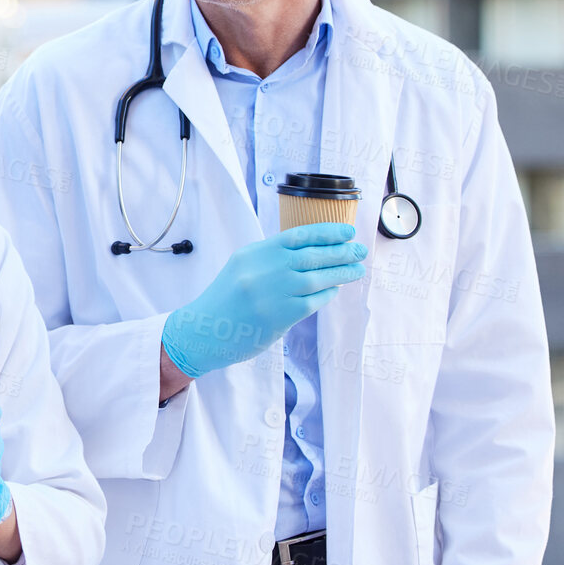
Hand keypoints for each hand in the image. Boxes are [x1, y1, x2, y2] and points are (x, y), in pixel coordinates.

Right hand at [161, 223, 366, 377]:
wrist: (203, 331)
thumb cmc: (225, 300)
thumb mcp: (242, 268)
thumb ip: (271, 259)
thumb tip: (312, 253)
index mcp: (254, 253)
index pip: (297, 235)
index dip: (327, 232)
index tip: (347, 233)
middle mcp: (263, 269)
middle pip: (312, 255)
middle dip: (341, 252)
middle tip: (360, 251)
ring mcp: (272, 292)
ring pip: (317, 277)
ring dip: (341, 273)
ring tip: (357, 270)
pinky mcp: (279, 316)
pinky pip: (313, 301)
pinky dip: (327, 293)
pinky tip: (334, 290)